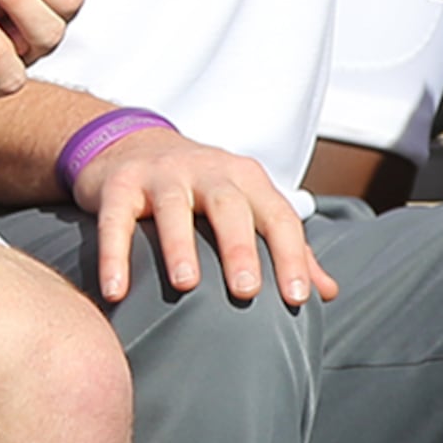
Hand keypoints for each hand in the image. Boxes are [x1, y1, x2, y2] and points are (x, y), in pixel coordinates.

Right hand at [74, 124, 336, 308]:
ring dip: (180, 246)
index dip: (291, 256)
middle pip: (229, 206)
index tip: (298, 299)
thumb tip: (327, 292)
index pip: (277, 216)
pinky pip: (116, 220)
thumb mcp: (246, 207)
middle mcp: (207, 171)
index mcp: (246, 179)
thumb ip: (285, 248)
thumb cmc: (199, 189)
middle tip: (247, 291)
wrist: (129, 144)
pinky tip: (116, 290)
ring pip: (173, 208)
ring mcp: (161, 175)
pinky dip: (115, 254)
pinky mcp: (119, 185)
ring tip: (186, 286)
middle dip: (240, 248)